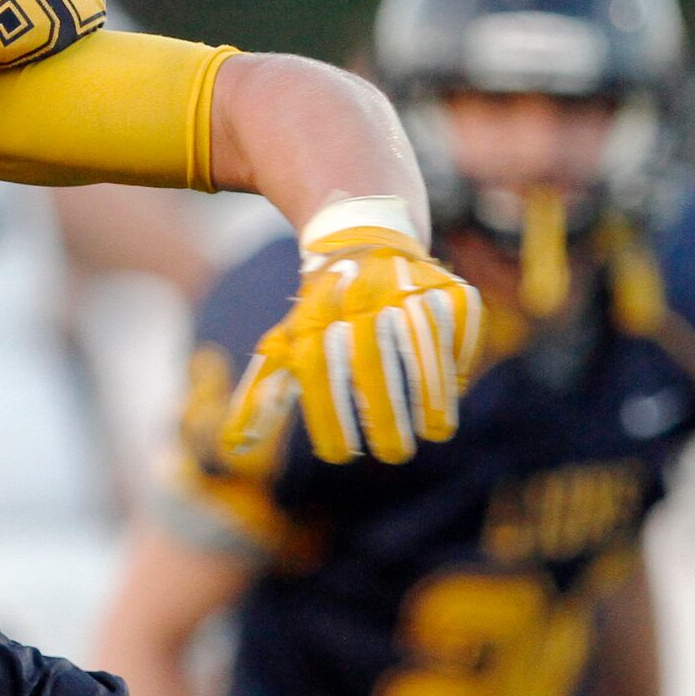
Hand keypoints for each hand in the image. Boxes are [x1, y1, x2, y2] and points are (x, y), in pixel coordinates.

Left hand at [221, 211, 479, 466]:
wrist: (360, 239)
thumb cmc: (320, 313)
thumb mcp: (284, 346)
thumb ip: (262, 397)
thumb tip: (235, 449)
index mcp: (314, 316)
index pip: (318, 370)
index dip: (328, 415)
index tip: (339, 455)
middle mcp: (358, 298)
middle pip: (371, 358)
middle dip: (384, 412)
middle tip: (394, 455)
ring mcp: (405, 286)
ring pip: (421, 340)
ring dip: (432, 389)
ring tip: (435, 432)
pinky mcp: (444, 282)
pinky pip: (458, 320)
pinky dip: (459, 355)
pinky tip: (455, 387)